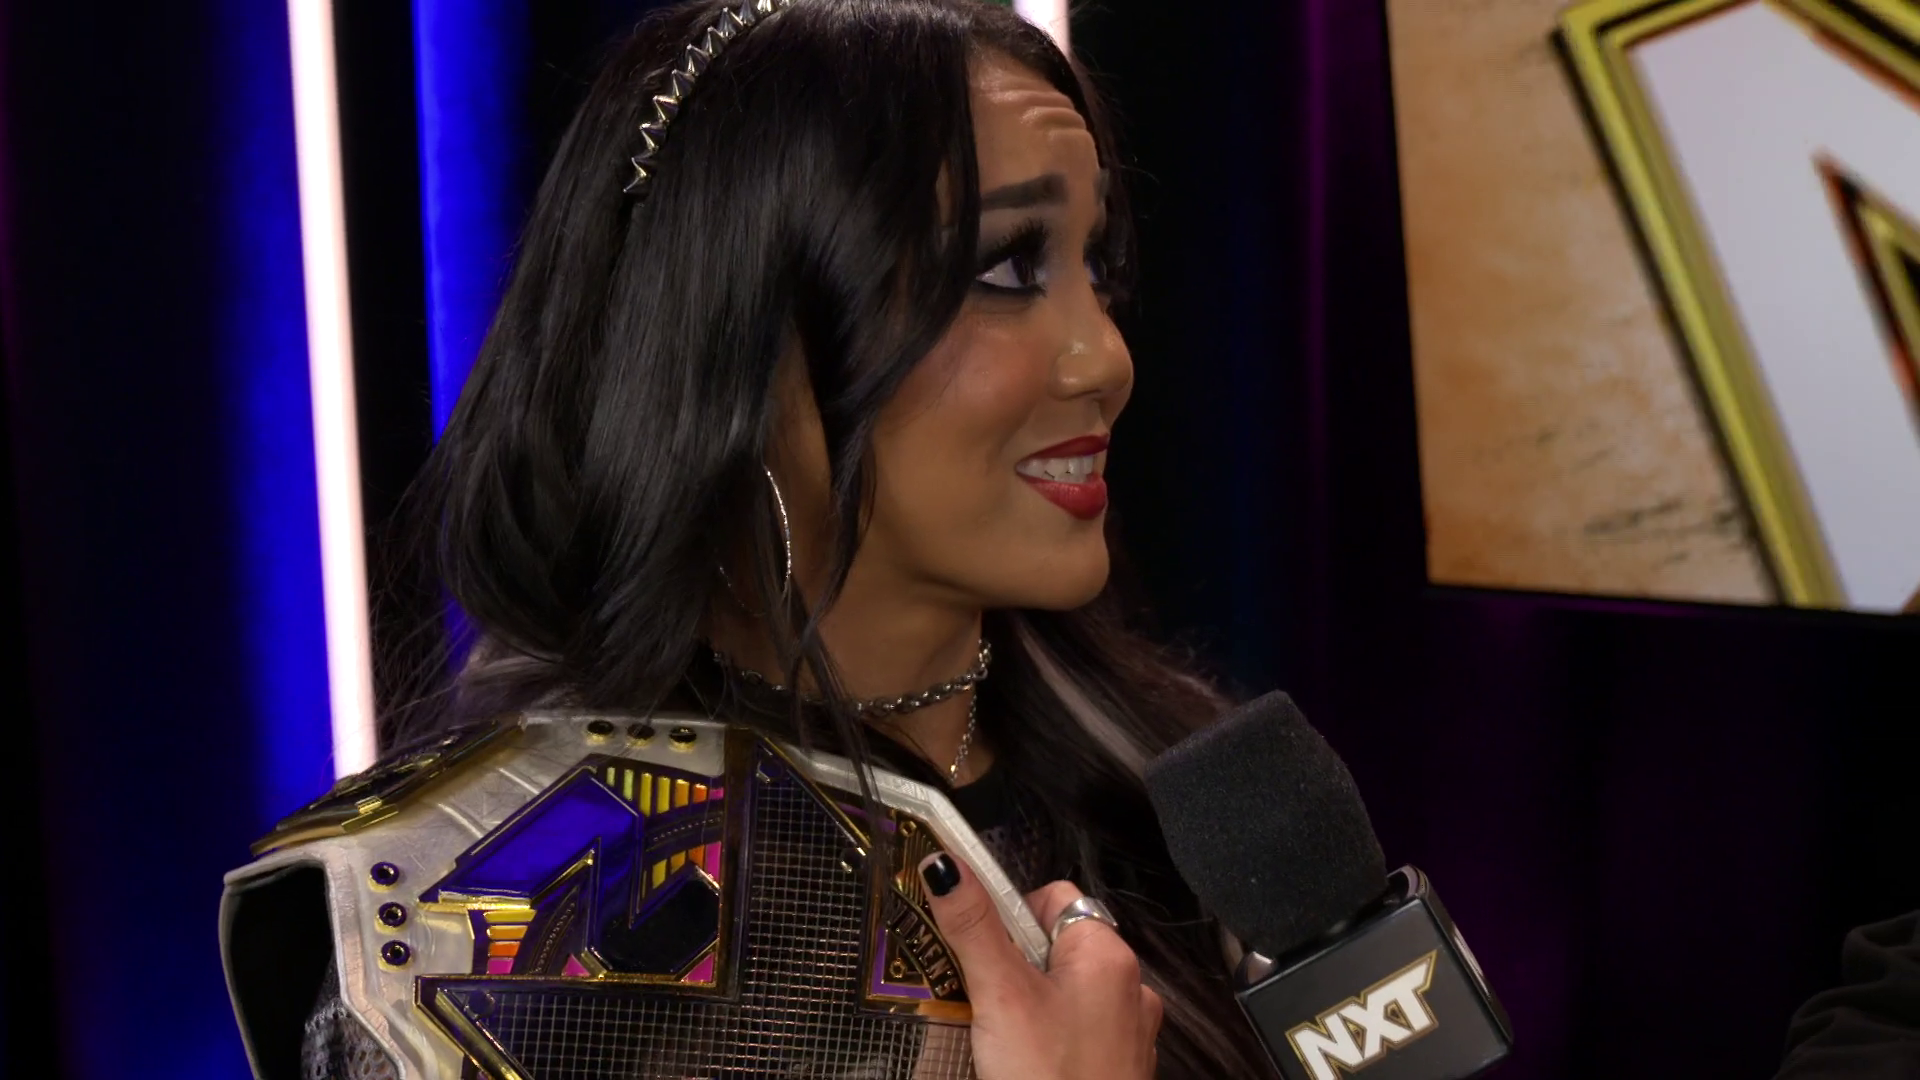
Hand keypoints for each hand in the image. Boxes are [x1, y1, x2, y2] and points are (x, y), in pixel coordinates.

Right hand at [919, 852, 1161, 1079]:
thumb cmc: (1049, 1078)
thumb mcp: (1000, 995)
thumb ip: (973, 926)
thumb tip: (946, 864)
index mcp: (1107, 953)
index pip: (1054, 898)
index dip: (1010, 916)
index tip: (981, 951)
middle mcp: (1129, 986)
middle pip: (1055, 947)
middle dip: (1012, 967)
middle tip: (981, 998)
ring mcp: (1127, 1031)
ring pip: (1064, 993)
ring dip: (1027, 1006)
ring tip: (996, 1037)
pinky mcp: (1117, 1067)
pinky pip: (1075, 1032)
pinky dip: (1047, 1040)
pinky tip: (1023, 1064)